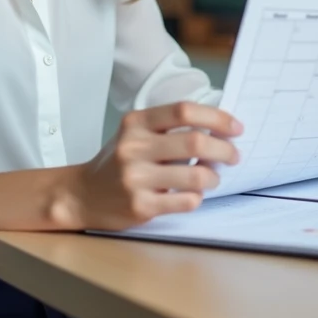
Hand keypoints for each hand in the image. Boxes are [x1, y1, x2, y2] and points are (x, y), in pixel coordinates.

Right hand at [63, 101, 242, 230]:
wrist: (81, 194)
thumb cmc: (117, 161)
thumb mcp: (134, 134)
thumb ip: (168, 128)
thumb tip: (219, 129)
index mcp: (135, 123)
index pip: (184, 111)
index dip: (217, 118)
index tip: (235, 128)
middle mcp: (134, 148)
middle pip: (195, 143)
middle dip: (225, 150)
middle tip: (234, 155)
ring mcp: (136, 178)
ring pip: (196, 177)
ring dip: (213, 177)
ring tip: (212, 178)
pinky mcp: (141, 206)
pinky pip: (186, 201)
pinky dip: (197, 197)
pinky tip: (192, 194)